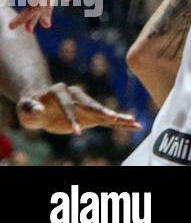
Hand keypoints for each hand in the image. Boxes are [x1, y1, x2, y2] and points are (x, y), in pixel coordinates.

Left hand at [17, 82, 139, 135]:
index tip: (76, 131)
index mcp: (60, 91)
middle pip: (91, 104)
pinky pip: (106, 120)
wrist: (39, 106)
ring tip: (133, 121)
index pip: (68, 104)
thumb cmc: (29, 106)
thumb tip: (38, 109)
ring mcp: (85, 106)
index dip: (72, 117)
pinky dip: (119, 123)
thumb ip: (30, 108)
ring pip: (103, 111)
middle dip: (102, 111)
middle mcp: (76, 95)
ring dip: (117, 117)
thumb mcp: (25, 108)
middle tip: (113, 118)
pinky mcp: (90, 116)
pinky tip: (134, 125)